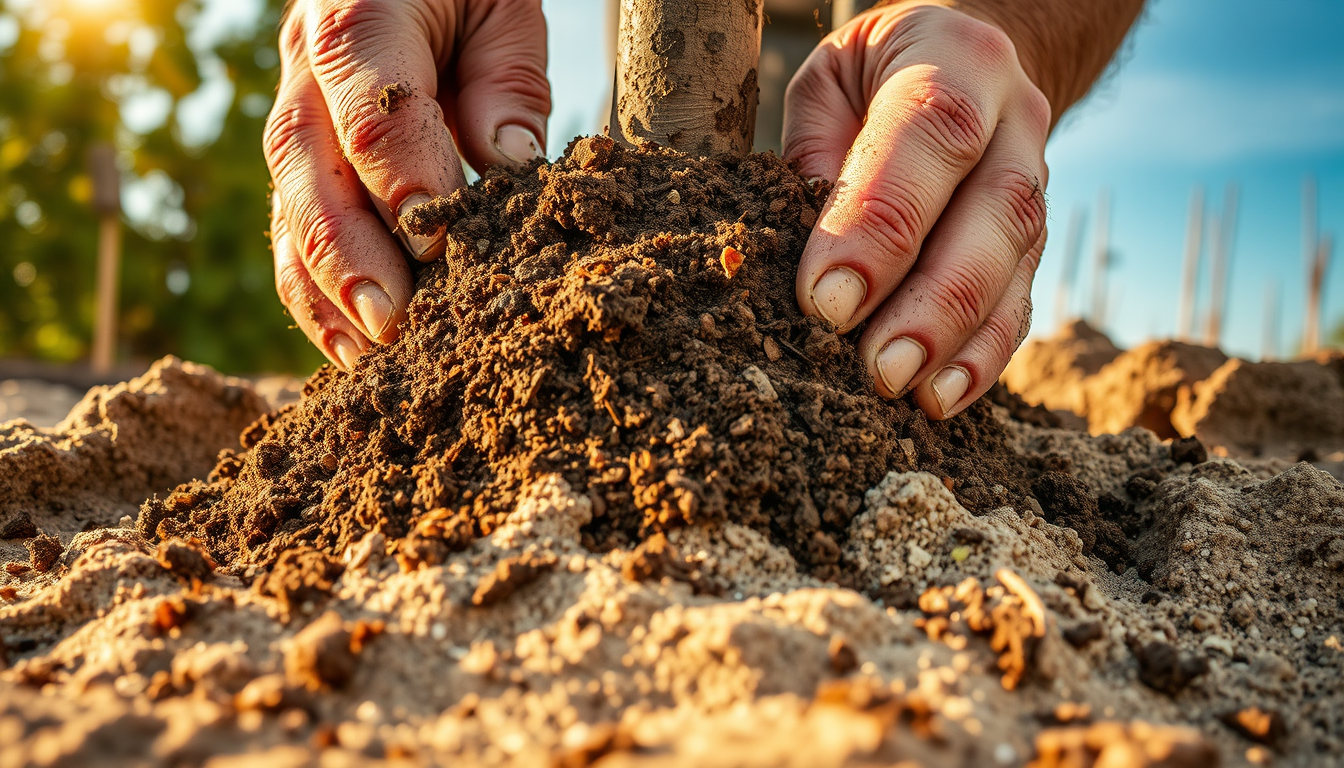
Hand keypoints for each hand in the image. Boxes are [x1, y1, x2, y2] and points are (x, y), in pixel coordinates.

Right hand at [265, 0, 549, 368]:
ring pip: (287, 203)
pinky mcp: (301, 152)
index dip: (397, 175)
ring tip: (368, 354)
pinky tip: (351, 342)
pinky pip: (292, 224)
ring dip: (323, 288)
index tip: (435, 242)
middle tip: (392, 321)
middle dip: (346, 252)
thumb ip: (506, 77)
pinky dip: (317, 289)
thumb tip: (508, 163)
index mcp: (357, 10)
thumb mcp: (503, 4)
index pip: (369, 102)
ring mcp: (294, 107)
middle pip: (306, 164)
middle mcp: (305, 61)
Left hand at [784, 2, 1050, 418]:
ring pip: (1016, 264)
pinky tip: (942, 399)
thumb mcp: (827, 86)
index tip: (826, 301)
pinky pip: (1020, 302)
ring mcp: (1036, 181)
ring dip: (960, 341)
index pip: (930, 133)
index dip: (881, 223)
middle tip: (875, 368)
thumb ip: (816, 156)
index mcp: (958, 57)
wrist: (962, 66)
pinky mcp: (1033, 241)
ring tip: (907, 395)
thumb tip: (815, 262)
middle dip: (932, 300)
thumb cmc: (870, 83)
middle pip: (994, 210)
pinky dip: (982, 358)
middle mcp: (1014, 118)